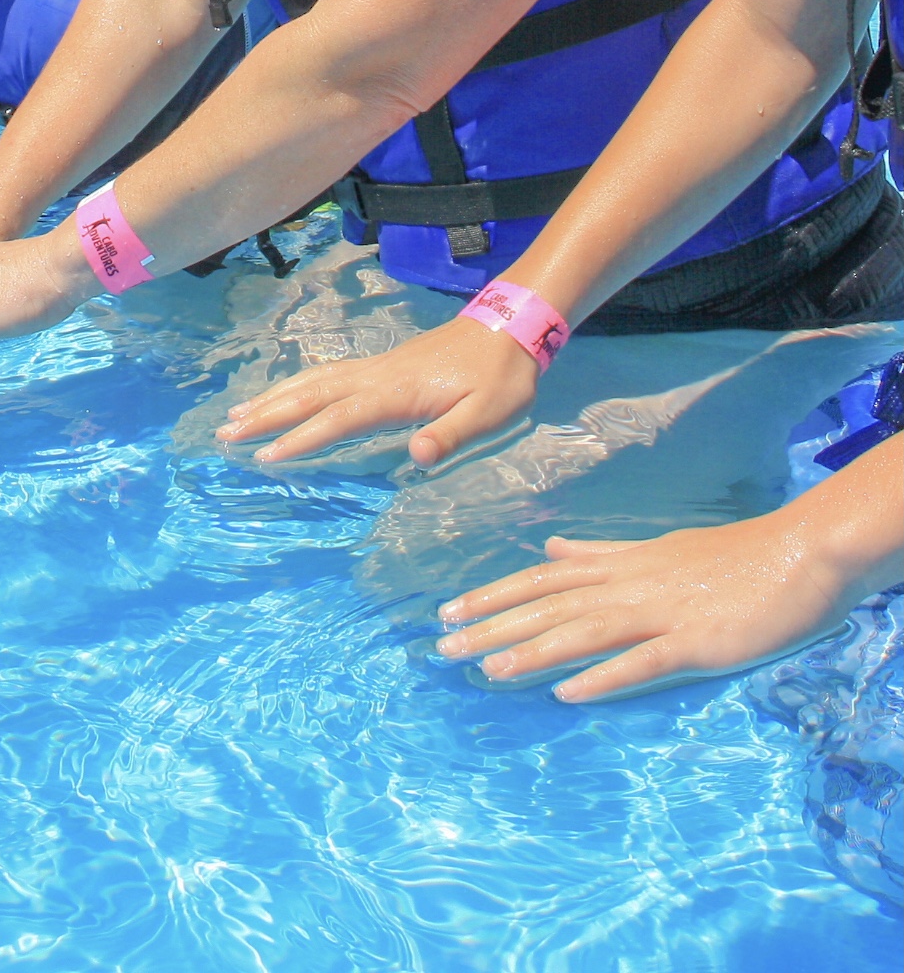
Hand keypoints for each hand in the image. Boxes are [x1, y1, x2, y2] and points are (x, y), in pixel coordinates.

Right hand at [219, 317, 537, 465]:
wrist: (508, 328)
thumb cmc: (500, 377)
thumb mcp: (489, 412)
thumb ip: (450, 434)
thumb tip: (416, 458)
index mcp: (397, 393)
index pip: (339, 418)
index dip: (300, 438)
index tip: (266, 455)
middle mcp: (376, 376)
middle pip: (311, 394)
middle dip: (268, 414)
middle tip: (227, 432)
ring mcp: (375, 367)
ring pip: (313, 381)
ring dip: (275, 397)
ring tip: (240, 414)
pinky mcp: (380, 365)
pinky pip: (327, 375)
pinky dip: (297, 384)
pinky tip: (285, 393)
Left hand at [434, 511, 858, 700]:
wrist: (797, 555)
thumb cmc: (728, 556)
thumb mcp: (655, 548)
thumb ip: (601, 554)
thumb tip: (553, 549)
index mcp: (618, 566)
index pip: (540, 579)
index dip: (492, 595)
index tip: (448, 610)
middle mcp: (628, 586)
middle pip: (548, 607)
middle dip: (492, 626)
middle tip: (442, 645)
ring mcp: (660, 613)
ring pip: (582, 632)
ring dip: (532, 651)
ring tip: (488, 668)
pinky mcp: (695, 642)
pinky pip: (642, 662)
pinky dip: (604, 676)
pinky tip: (568, 692)